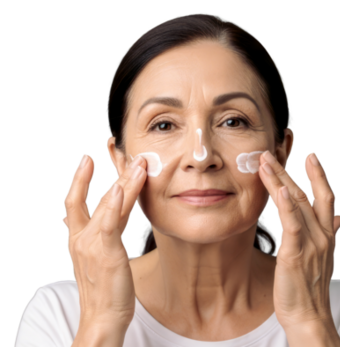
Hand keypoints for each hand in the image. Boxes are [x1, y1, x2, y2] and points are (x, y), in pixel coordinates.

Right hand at [62, 154, 145, 331]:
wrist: (102, 317)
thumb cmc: (107, 290)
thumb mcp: (105, 255)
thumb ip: (107, 231)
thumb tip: (114, 212)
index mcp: (79, 239)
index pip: (77, 202)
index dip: (80, 179)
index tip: (87, 158)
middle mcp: (81, 238)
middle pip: (89, 198)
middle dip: (102, 172)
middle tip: (115, 149)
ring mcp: (91, 245)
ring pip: (105, 206)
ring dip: (122, 181)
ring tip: (135, 162)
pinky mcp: (106, 252)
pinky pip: (109, 224)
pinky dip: (113, 205)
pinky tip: (120, 188)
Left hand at [258, 151, 339, 342]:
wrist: (310, 314)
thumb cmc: (313, 288)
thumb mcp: (327, 256)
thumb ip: (333, 233)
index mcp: (329, 234)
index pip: (326, 197)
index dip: (319, 175)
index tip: (311, 156)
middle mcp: (322, 235)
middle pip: (308, 195)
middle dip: (291, 171)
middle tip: (274, 152)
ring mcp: (310, 243)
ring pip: (295, 204)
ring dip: (279, 181)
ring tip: (264, 164)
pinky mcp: (296, 253)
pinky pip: (291, 224)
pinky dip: (285, 206)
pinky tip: (278, 190)